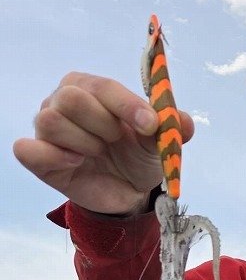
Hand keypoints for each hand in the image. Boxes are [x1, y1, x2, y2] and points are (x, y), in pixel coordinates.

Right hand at [13, 72, 194, 214]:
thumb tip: (183, 122)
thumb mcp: (159, 144)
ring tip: (98, 154)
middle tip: (116, 142)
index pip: (103, 86)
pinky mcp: (39, 158)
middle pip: (71, 98)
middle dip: (103, 124)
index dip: (127, 105)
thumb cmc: (137, 157)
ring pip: (52, 120)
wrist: (126, 193)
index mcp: (92, 88)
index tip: (150, 126)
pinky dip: (53, 155)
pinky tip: (76, 163)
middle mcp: (63, 101)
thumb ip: (171, 129)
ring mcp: (48, 130)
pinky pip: (28, 149)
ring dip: (84, 142)